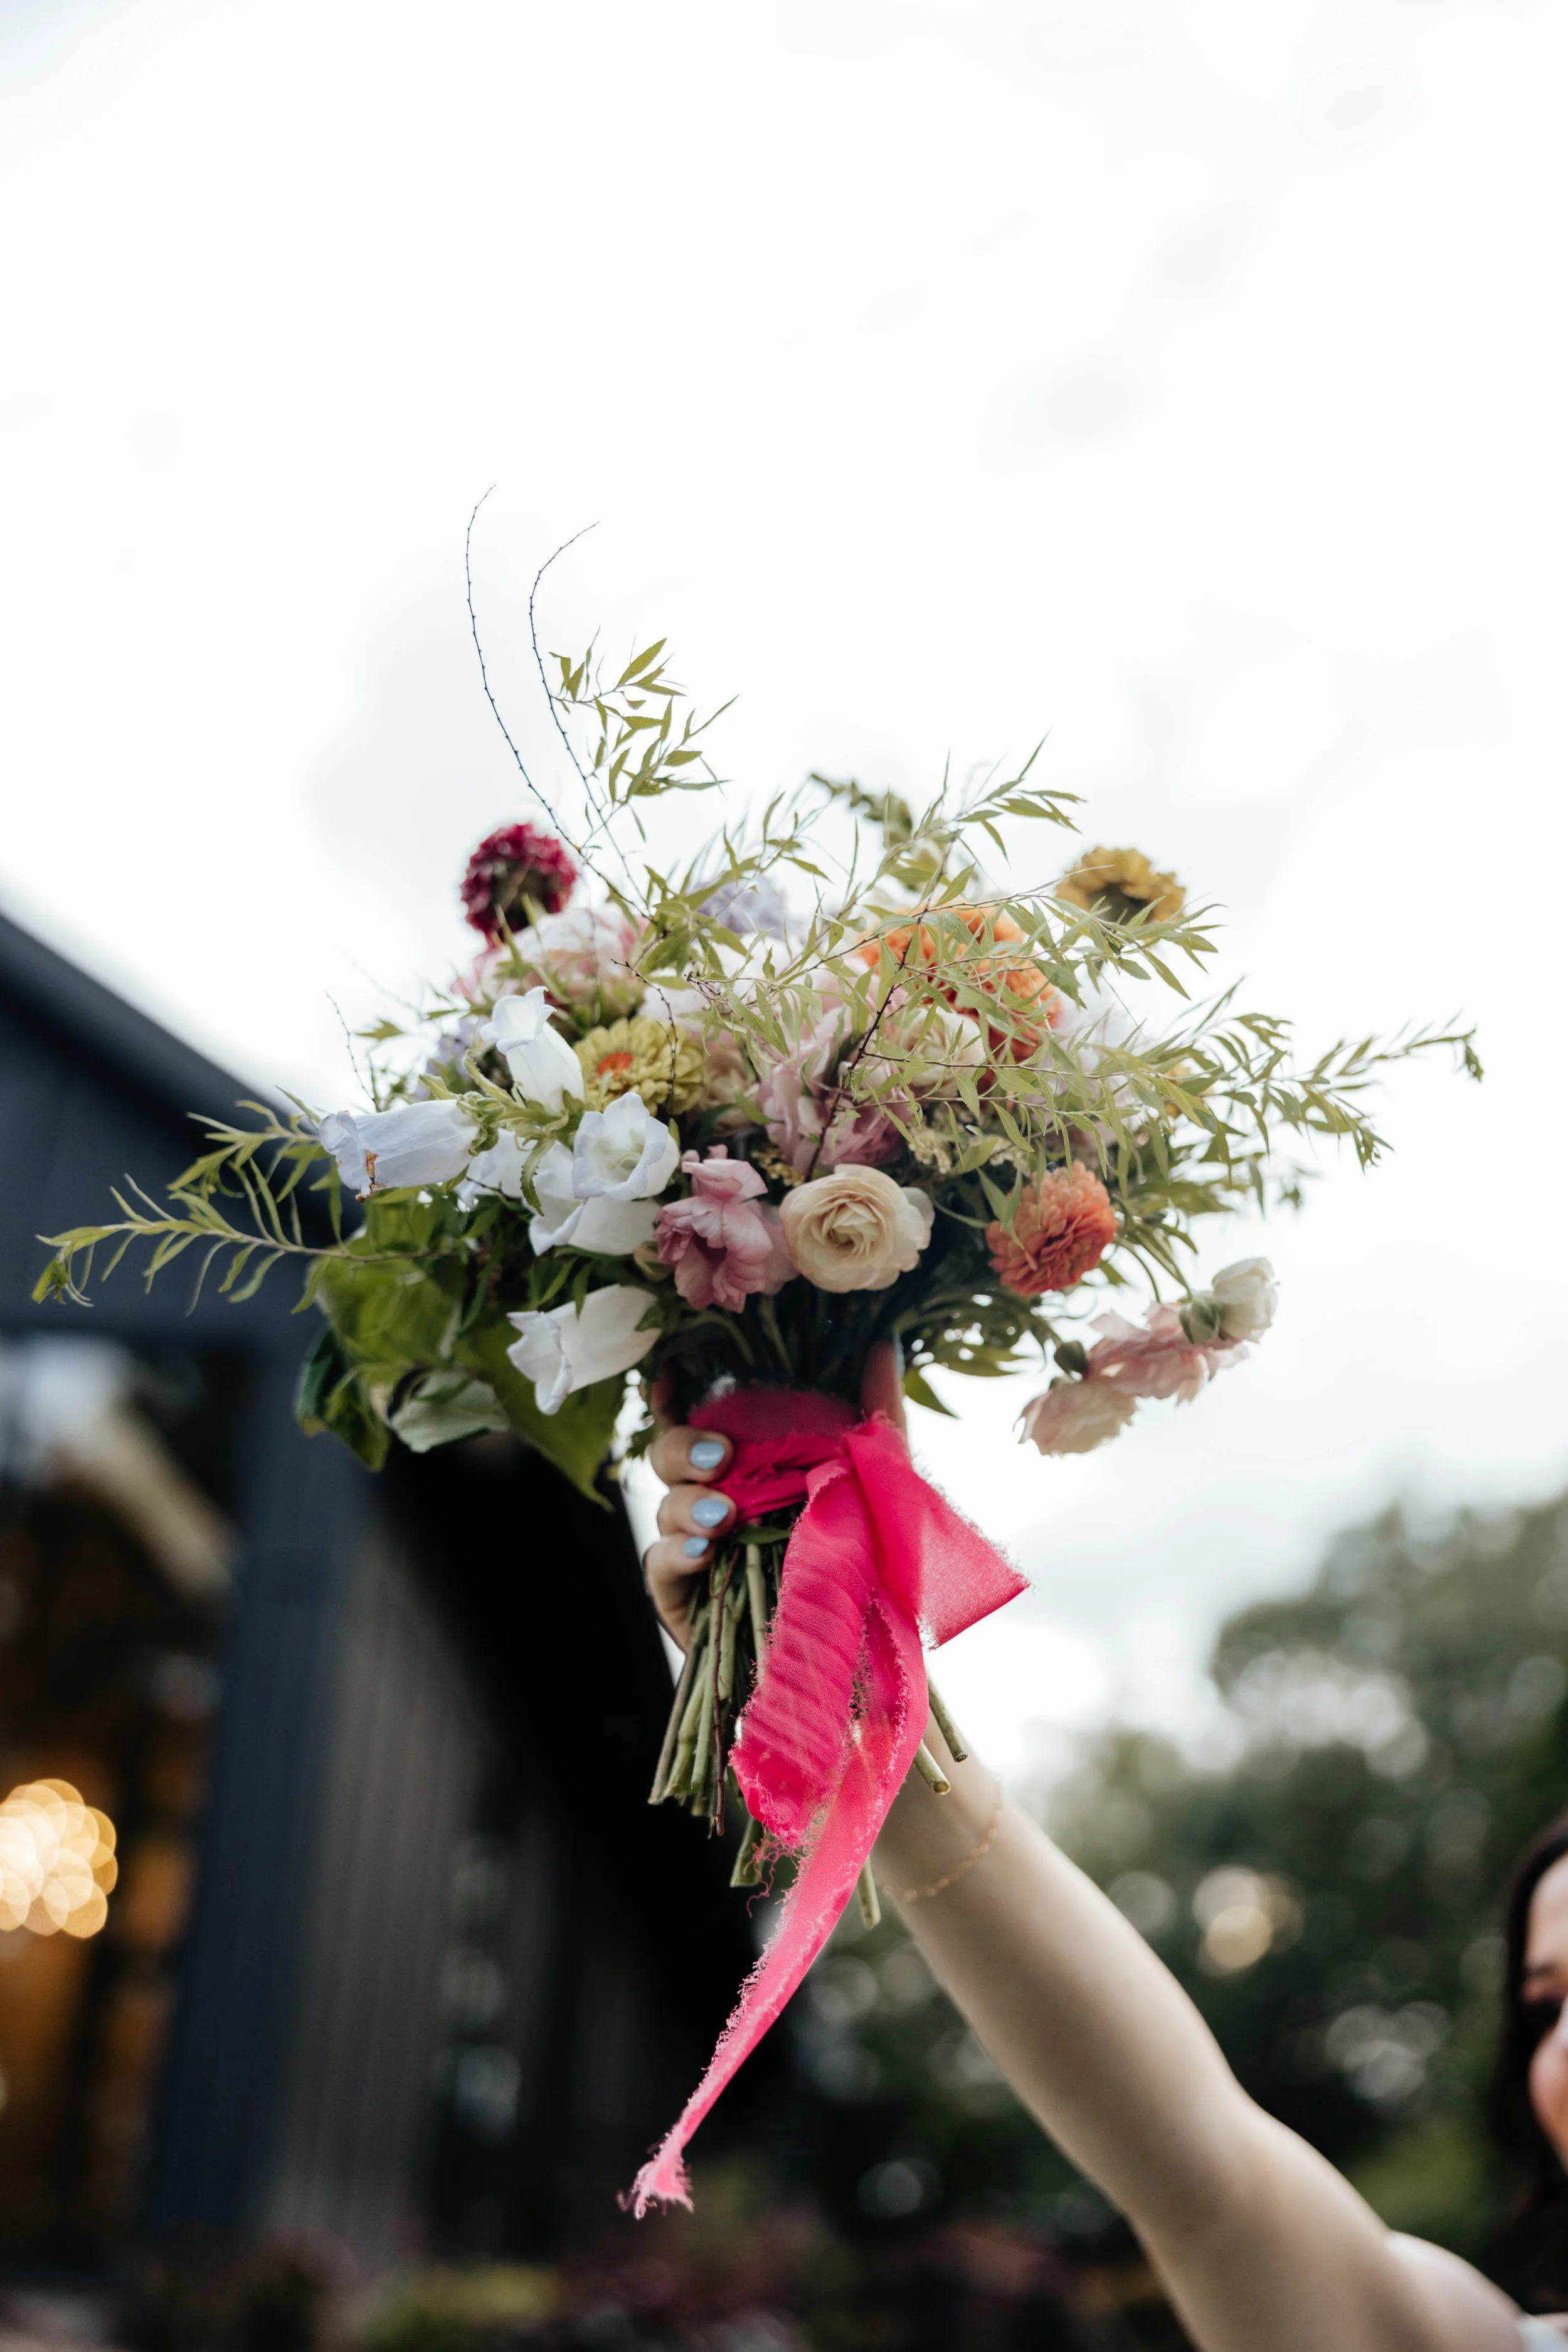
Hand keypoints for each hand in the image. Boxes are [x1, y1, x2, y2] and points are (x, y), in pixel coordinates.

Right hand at [641, 1342, 908, 1650]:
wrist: (855, 1657)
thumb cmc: (862, 1563)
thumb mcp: (877, 1483)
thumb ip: (877, 1415)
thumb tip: (882, 1342)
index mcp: (747, 1465)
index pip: (695, 1413)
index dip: (676, 1389)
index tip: (675, 1367)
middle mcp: (711, 1497)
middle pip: (668, 1450)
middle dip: (685, 1444)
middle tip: (722, 1455)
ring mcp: (692, 1546)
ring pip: (663, 1503)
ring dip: (687, 1501)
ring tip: (724, 1515)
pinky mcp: (680, 1597)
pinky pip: (658, 1564)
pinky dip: (677, 1552)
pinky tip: (705, 1550)